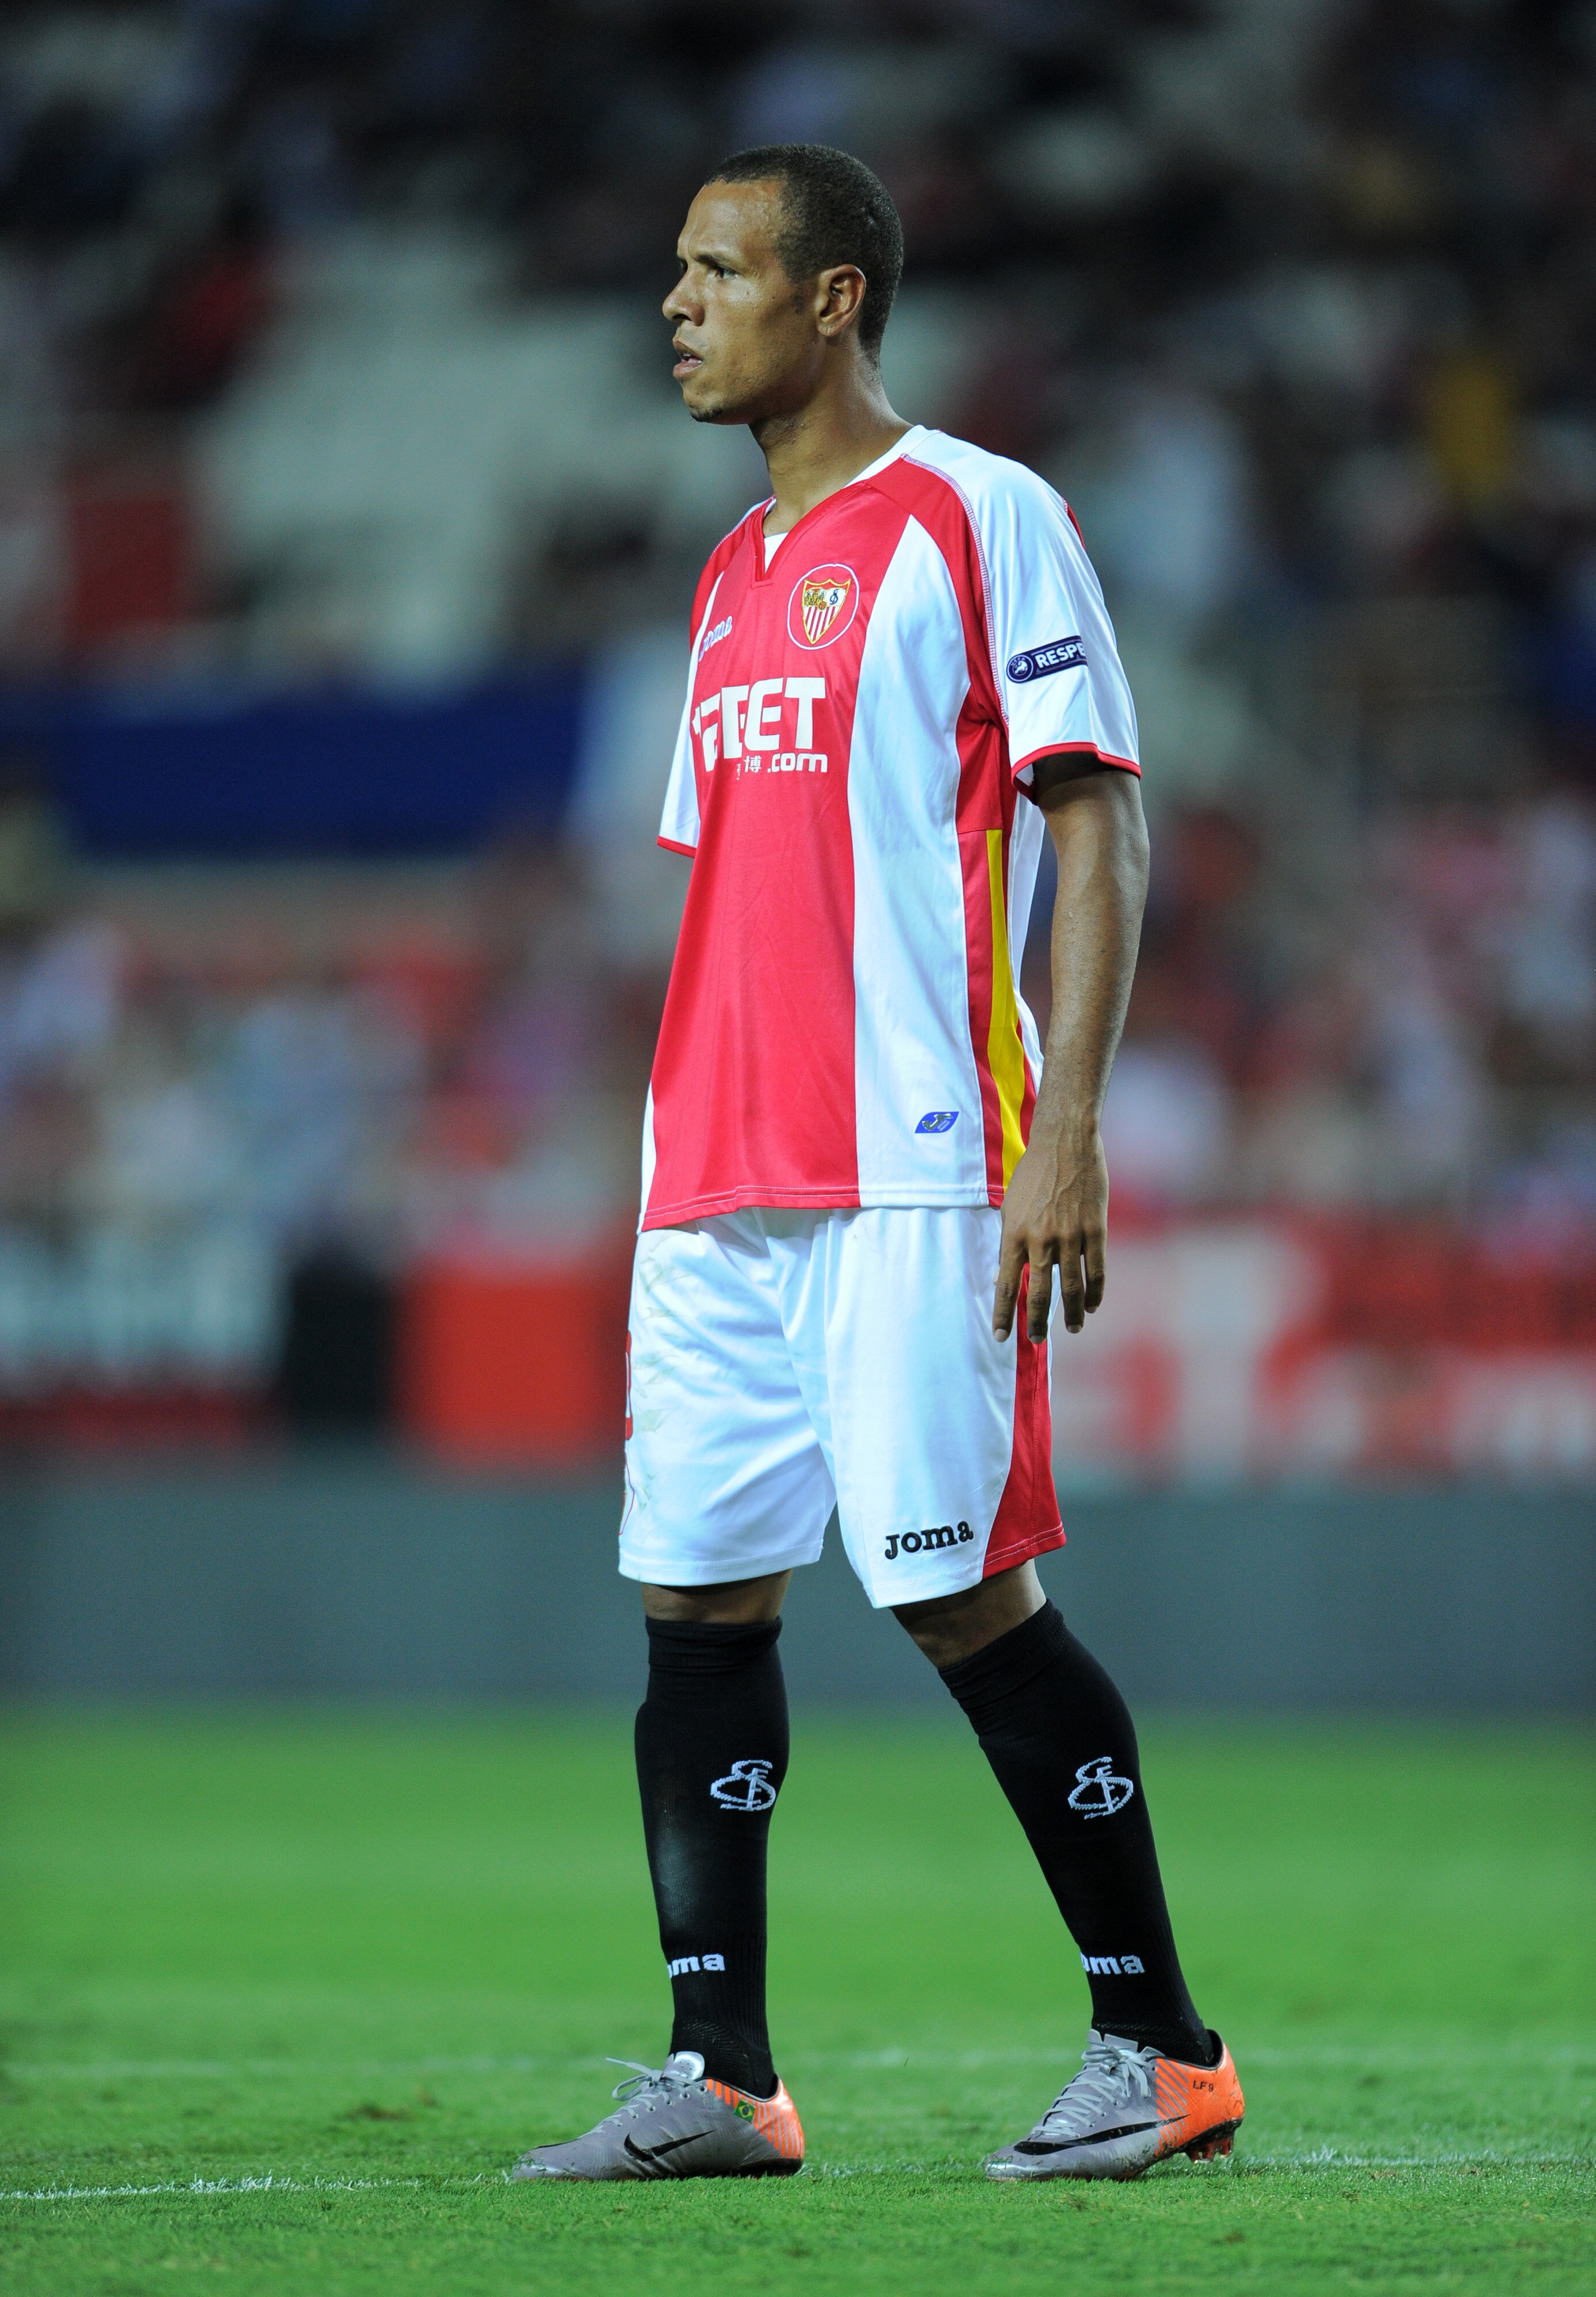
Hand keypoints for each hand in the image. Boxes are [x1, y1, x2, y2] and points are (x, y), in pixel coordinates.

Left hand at [992, 1121, 1108, 1341]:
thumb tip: (1007, 1273)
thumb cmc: (1033, 1173)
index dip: (1003, 1313)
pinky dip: (1095, 1292)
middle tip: (1036, 1340)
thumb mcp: (1010, 1205)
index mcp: (1014, 1234)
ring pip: (1072, 1287)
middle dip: (1036, 1321)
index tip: (1002, 1336)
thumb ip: (1011, 1240)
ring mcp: (1070, 1236)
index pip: (1006, 1284)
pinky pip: (1096, 1270)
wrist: (1065, 1143)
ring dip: (1072, 1313)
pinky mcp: (1095, 1230)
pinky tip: (1093, 1305)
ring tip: (1073, 1328)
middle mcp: (1040, 1239)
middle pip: (1039, 1293)